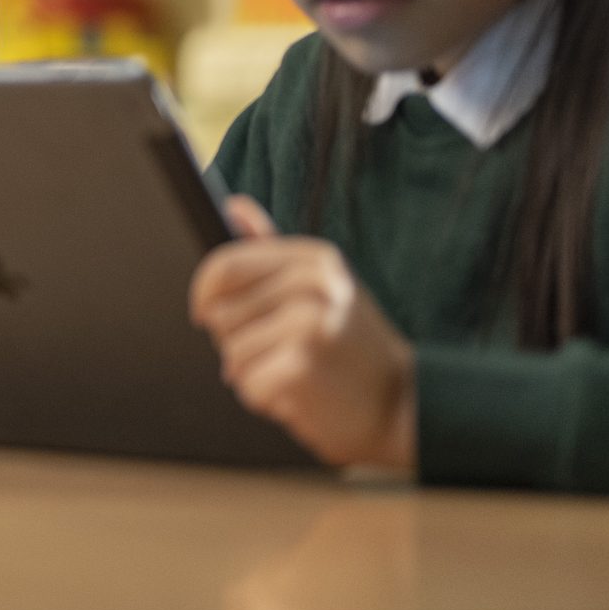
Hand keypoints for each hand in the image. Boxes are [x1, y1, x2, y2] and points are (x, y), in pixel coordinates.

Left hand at [189, 197, 415, 471]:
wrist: (405, 404)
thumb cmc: (350, 343)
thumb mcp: (320, 285)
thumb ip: (271, 247)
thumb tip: (233, 204)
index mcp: (313, 259)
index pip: (225, 265)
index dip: (203, 294)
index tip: (204, 313)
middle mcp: (313, 285)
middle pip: (220, 312)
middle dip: (235, 341)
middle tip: (278, 352)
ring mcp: (310, 325)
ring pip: (231, 353)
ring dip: (251, 374)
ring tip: (293, 372)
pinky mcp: (303, 367)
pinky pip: (248, 384)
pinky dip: (264, 399)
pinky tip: (298, 395)